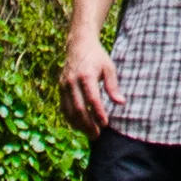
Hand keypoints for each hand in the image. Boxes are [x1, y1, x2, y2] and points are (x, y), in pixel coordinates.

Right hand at [60, 0, 124, 133]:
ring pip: (69, 111)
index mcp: (86, 76)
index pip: (92, 100)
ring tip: (90, 134)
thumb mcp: (109, 68)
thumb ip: (113, 86)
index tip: (106, 124)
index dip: (98, 114)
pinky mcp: (60, 88)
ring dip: (79, 125)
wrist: (78, 45)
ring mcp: (64, 85)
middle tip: (97, 135)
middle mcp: (72, 82)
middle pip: (79, 109)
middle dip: (88, 125)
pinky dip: (71, 119)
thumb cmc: (97, 57)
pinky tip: (79, 126)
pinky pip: (63, 108)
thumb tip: (121, 103)